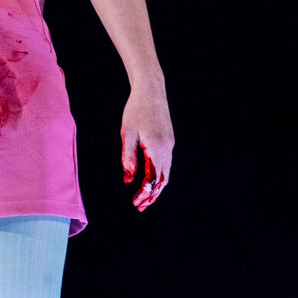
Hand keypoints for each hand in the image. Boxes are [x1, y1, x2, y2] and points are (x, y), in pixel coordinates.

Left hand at [120, 90, 173, 211]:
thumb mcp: (127, 134)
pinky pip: (166, 164)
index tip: (136, 202)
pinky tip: (150, 180)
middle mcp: (167, 149)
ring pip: (166, 173)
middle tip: (140, 206)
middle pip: (163, 180)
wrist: (152, 91)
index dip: (145, 193)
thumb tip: (128, 180)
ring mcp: (170, 145)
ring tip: (145, 198)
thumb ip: (128, 158)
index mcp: (156, 148)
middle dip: (152, 195)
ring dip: (156, 187)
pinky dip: (159, 175)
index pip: (153, 179)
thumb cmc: (135, 110)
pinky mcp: (170, 141)